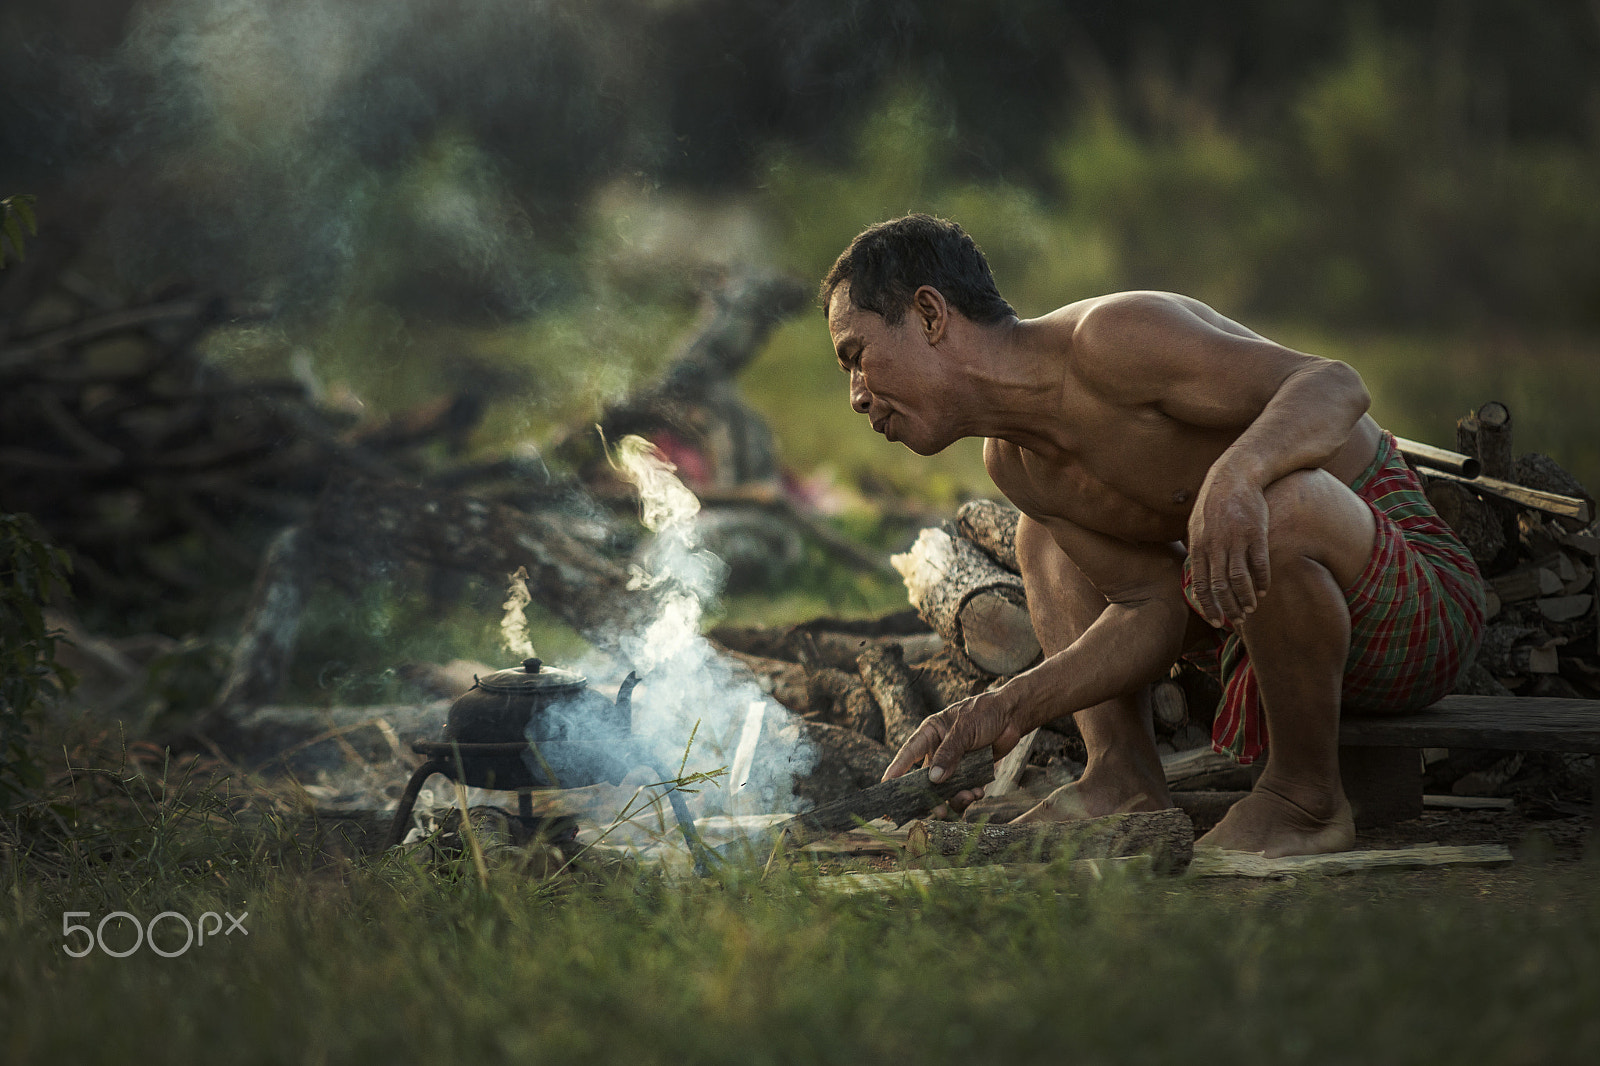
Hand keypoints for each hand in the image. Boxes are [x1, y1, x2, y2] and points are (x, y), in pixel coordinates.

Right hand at [881, 689, 1029, 809]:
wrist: (1013, 715)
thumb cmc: (985, 712)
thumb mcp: (964, 729)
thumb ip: (949, 753)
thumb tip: (933, 779)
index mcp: (930, 733)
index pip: (908, 753)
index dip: (896, 769)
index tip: (885, 785)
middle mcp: (938, 750)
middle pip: (926, 779)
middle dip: (931, 796)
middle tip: (937, 810)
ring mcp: (954, 763)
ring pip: (946, 789)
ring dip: (955, 797)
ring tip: (969, 796)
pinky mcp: (970, 772)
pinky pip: (964, 790)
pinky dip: (970, 795)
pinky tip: (978, 792)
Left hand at [1187, 463, 1270, 627]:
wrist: (1235, 477)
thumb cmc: (1215, 504)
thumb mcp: (1197, 526)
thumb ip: (1197, 551)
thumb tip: (1196, 576)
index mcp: (1199, 546)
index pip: (1201, 585)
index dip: (1209, 607)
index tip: (1217, 622)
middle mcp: (1215, 546)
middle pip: (1220, 587)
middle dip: (1229, 608)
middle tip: (1238, 620)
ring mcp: (1236, 540)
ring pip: (1239, 579)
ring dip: (1246, 598)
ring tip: (1251, 609)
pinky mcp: (1256, 533)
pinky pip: (1259, 564)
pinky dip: (1262, 580)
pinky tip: (1264, 590)